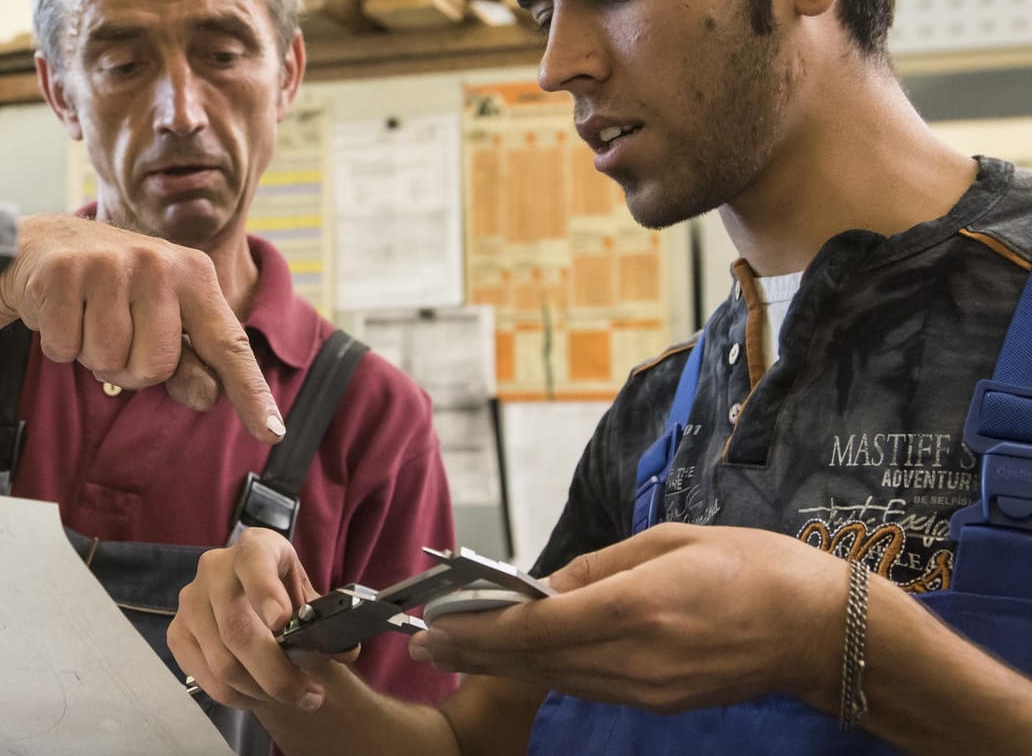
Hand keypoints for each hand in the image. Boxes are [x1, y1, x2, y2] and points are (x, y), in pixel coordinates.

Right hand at [0, 213, 281, 441]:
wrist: (47, 245)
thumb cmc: (115, 290)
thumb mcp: (160, 316)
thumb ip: (187, 361)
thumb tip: (208, 396)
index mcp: (195, 274)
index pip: (227, 345)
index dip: (250, 393)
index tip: (273, 433)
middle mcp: (158, 264)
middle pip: (154, 368)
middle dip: (129, 368)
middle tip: (115, 334)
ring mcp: (110, 265)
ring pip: (107, 361)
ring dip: (91, 356)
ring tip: (88, 319)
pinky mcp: (65, 273)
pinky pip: (64, 348)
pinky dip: (59, 344)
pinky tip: (62, 312)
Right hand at [167, 529, 347, 711]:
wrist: (248, 592)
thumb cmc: (283, 593)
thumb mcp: (307, 596)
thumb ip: (326, 622)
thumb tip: (345, 651)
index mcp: (254, 548)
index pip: (254, 561)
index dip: (266, 591)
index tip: (283, 620)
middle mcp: (214, 569)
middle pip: (237, 629)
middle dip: (276, 672)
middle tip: (309, 695)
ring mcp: (191, 601)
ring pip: (222, 662)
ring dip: (261, 691)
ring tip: (289, 695)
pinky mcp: (177, 632)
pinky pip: (207, 677)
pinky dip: (237, 696)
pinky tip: (258, 694)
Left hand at [410, 523, 845, 713]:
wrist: (821, 629)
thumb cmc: (752, 567)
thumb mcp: (668, 542)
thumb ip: (597, 565)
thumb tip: (542, 585)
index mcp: (638, 607)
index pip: (537, 626)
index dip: (479, 628)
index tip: (436, 622)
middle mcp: (637, 658)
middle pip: (535, 661)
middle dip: (474, 652)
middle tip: (423, 644)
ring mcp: (648, 689)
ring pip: (556, 678)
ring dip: (503, 664)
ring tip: (456, 650)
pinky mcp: (659, 703)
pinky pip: (588, 685)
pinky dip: (547, 670)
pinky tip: (520, 656)